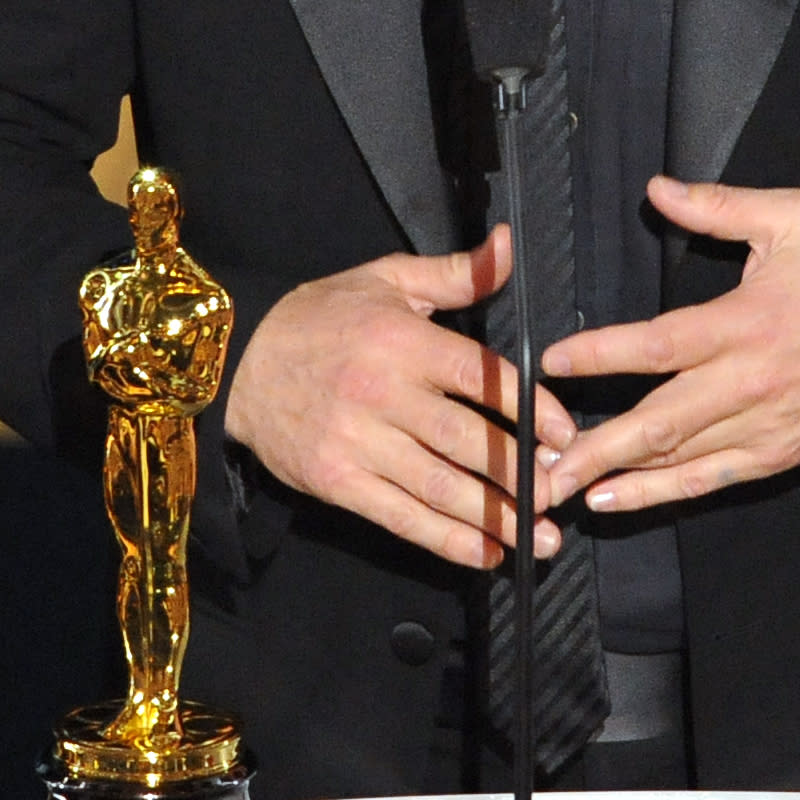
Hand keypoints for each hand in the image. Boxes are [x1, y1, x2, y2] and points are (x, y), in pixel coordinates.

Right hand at [224, 226, 578, 570]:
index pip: (480, 378)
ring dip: (494, 516)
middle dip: (519, 472)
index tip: (564, 435)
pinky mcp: (337, 481)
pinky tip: (486, 555)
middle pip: (466, 440)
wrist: (235, 360)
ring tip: (538, 537)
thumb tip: (510, 245)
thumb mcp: (386, 280)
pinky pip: (400, 518)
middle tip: (559, 492)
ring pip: (439, 486)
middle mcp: (383, 393)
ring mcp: (358, 442)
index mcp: (403, 341)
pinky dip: (445, 540)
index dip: (529, 409)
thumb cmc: (320, 318)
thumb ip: (456, 273)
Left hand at [538, 178, 799, 513]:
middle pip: (658, 422)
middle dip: (593, 447)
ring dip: (616, 477)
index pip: (659, 344)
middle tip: (539, 467)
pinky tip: (617, 501)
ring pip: (678, 460)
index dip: (601, 355)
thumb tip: (658, 190)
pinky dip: (662, 494)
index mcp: (746, 323)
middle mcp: (748, 383)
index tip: (553, 363)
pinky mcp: (778, 454)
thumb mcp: (795, 219)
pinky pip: (710, 480)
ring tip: (560, 490)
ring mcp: (763, 427)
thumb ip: (720, 206)